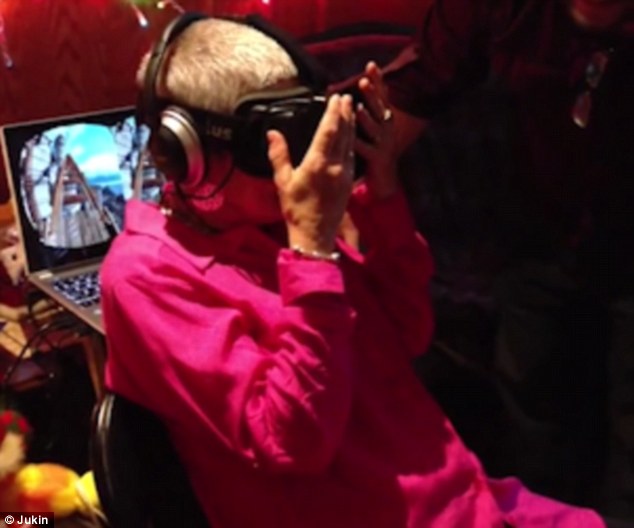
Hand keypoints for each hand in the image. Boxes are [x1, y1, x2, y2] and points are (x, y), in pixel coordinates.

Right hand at [268, 94, 354, 253]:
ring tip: (351, 110)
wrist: (315, 234)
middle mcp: (334, 166)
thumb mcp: (282, 182)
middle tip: (347, 97)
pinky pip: (351, 155)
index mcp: (317, 164)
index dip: (333, 112)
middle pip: (343, 133)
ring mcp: (344, 174)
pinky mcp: (348, 182)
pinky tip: (351, 136)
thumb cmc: (296, 210)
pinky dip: (352, 141)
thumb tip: (272, 133)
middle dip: (345, 113)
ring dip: (351, 125)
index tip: (336, 97)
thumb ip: (279, 155)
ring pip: (350, 143)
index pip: (329, 130)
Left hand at [355, 61, 398, 199]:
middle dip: (373, 94)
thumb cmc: (377, 151)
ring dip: (367, 118)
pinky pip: (368, 150)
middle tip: (364, 81)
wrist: (386, 179)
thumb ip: (368, 110)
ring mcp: (383, 144)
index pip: (382, 95)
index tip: (371, 65)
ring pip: (375, 128)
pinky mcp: (378, 159)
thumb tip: (357, 91)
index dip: (377, 81)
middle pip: (380, 108)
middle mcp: (386, 129)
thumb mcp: (374, 127)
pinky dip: (360, 144)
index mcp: (385, 119)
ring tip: (358, 108)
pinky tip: (352, 139)